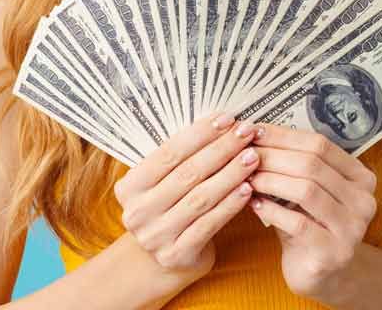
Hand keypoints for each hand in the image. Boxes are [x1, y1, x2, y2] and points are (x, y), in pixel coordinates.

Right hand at [113, 112, 261, 277]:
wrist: (161, 261)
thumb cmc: (168, 209)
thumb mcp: (162, 184)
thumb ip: (180, 159)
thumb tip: (220, 123)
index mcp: (129, 186)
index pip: (168, 153)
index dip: (200, 134)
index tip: (227, 119)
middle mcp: (138, 211)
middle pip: (187, 173)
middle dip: (221, 149)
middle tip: (246, 132)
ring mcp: (155, 235)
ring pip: (200, 197)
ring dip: (230, 174)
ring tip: (252, 157)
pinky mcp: (176, 255)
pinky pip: (209, 224)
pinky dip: (230, 204)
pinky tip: (248, 189)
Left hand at [246, 125, 377, 301]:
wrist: (322, 274)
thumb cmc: (309, 224)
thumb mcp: (307, 190)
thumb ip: (293, 165)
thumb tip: (254, 132)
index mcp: (361, 177)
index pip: (321, 144)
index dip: (284, 135)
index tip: (254, 130)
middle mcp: (363, 201)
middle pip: (312, 164)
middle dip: (273, 156)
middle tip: (245, 153)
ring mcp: (352, 228)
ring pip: (306, 190)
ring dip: (271, 179)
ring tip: (248, 176)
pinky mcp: (333, 253)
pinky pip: (298, 223)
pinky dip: (271, 210)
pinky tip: (254, 204)